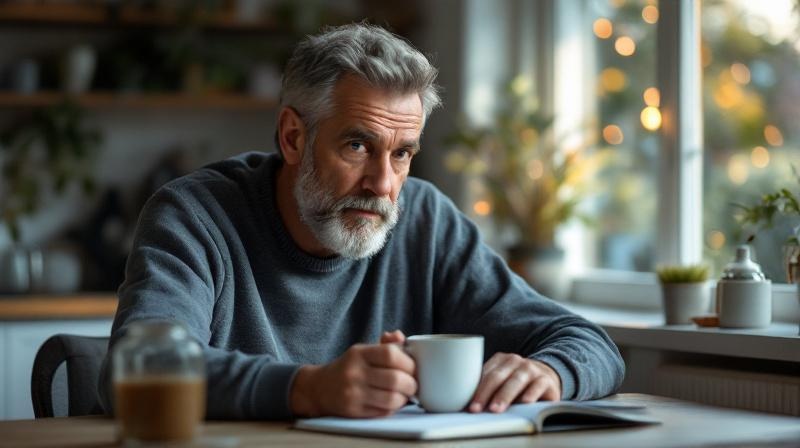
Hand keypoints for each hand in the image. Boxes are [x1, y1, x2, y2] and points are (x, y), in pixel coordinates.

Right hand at [290, 331, 415, 416]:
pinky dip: (393, 408)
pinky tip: (390, 402)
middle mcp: (355, 372)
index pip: (391, 355)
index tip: (412, 367)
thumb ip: (386, 345)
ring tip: (403, 394)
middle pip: (396, 379)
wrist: (319, 388)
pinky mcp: (354, 411)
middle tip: (412, 384)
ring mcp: (353, 393)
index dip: (409, 362)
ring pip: (392, 399)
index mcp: (359, 353)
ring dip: (404, 398)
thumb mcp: (363, 351)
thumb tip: (400, 337)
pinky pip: (384, 412)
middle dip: (411, 384)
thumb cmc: (349, 368)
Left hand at [468, 353, 561, 412]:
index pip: (484, 374)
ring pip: (515, 381)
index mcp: (501, 360)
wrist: (548, 376)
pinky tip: (524, 402)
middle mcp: (515, 361)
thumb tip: (467, 406)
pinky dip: (530, 394)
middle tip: (476, 409)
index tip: (467, 405)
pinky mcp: (546, 380)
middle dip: (485, 394)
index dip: (474, 390)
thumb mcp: (503, 381)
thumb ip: (488, 388)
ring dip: (504, 396)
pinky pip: (537, 386)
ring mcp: (531, 369)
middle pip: (497, 377)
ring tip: (495, 409)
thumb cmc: (518, 382)